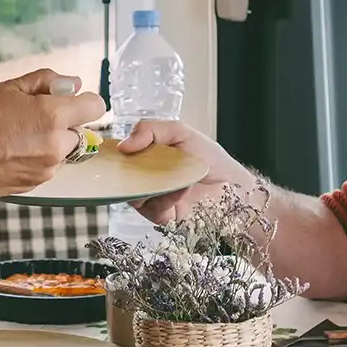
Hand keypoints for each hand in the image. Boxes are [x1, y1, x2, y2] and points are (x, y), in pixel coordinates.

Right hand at [0, 69, 106, 198]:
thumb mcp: (10, 87)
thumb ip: (47, 82)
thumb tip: (73, 84)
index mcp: (53, 116)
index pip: (95, 107)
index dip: (83, 101)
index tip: (69, 100)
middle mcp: (56, 145)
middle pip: (79, 132)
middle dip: (63, 124)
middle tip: (32, 119)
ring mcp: (46, 169)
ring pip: (61, 152)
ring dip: (49, 144)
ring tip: (15, 137)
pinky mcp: (33, 185)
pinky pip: (45, 168)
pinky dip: (34, 160)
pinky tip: (10, 152)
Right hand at [116, 120, 254, 223]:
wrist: (233, 187)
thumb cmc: (210, 159)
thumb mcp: (180, 132)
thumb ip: (151, 129)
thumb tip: (123, 145)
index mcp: (146, 156)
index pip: (119, 156)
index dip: (113, 154)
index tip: (114, 151)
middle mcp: (144, 178)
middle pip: (120, 178)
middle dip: (126, 172)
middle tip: (137, 165)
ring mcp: (151, 198)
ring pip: (132, 195)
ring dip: (150, 185)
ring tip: (173, 176)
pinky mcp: (160, 217)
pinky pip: (150, 210)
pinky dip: (164, 199)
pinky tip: (181, 191)